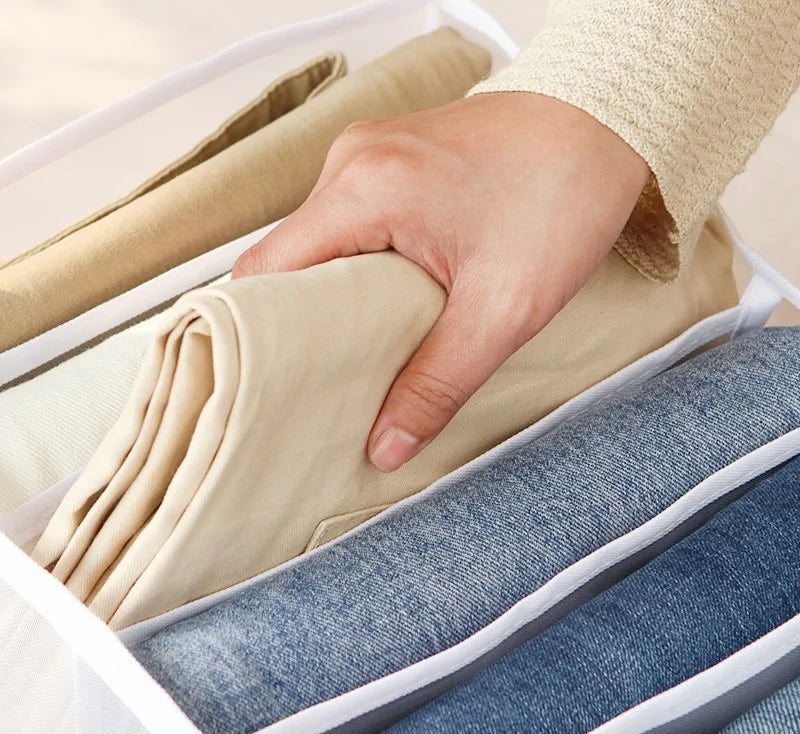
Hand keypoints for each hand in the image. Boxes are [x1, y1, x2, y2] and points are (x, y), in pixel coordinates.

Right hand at [233, 92, 648, 471]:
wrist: (608, 122)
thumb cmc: (565, 195)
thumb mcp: (504, 309)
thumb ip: (439, 383)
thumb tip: (387, 444)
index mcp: (363, 188)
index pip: (264, 272)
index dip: (264, 335)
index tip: (281, 382)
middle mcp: (352, 160)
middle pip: (287, 260)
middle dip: (304, 322)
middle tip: (334, 374)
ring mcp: (370, 153)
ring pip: (319, 242)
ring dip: (337, 293)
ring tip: (372, 338)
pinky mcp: (392, 159)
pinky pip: (349, 219)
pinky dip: (361, 262)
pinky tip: (395, 294)